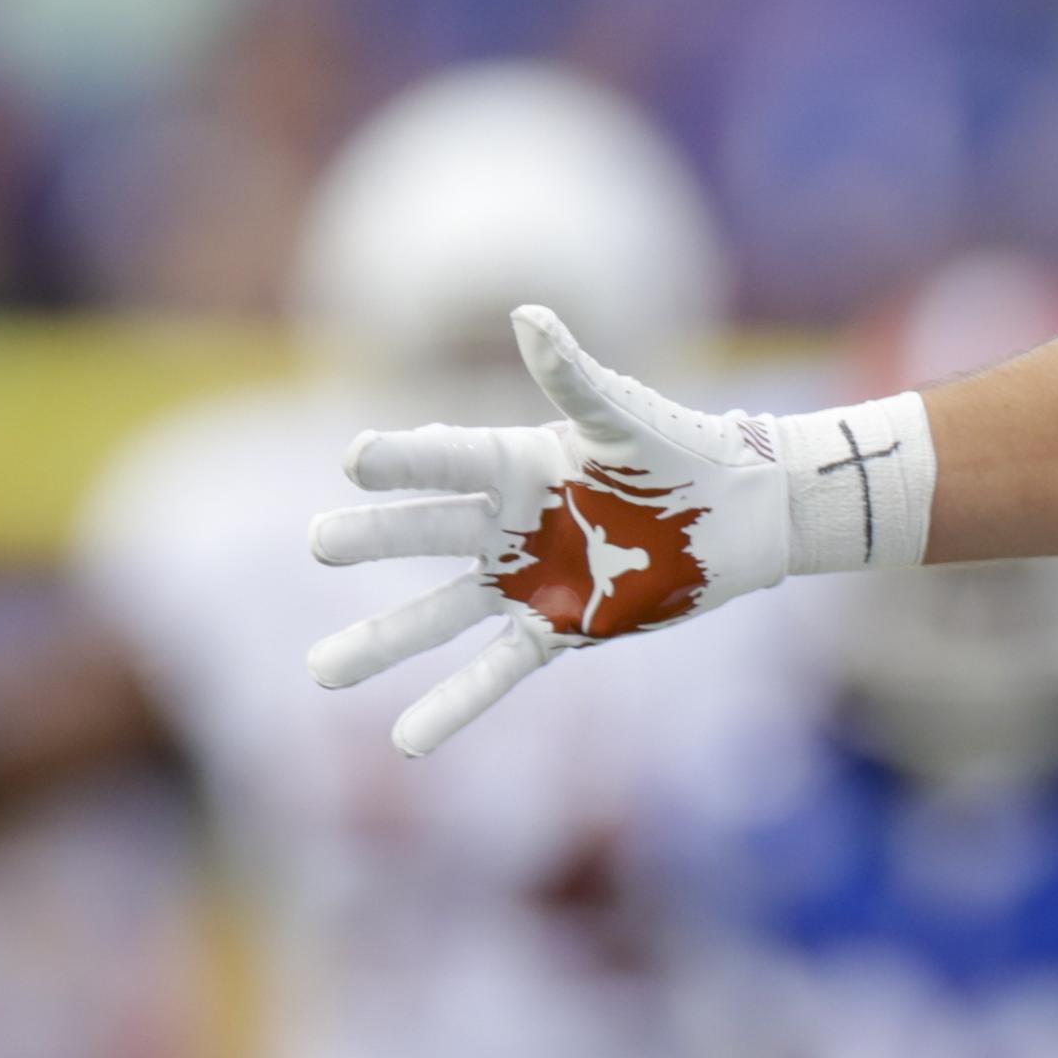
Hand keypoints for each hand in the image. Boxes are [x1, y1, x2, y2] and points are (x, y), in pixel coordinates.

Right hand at [308, 305, 787, 755]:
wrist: (740, 516)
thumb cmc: (683, 450)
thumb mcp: (626, 418)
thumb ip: (574, 378)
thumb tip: (528, 315)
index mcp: (519, 463)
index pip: (448, 461)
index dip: (404, 460)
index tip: (354, 461)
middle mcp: (510, 524)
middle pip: (426, 533)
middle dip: (374, 539)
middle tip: (317, 545)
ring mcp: (528, 580)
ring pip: (440, 614)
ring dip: (383, 643)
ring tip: (321, 671)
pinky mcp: (560, 628)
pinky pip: (496, 669)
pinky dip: (454, 704)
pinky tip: (405, 741)